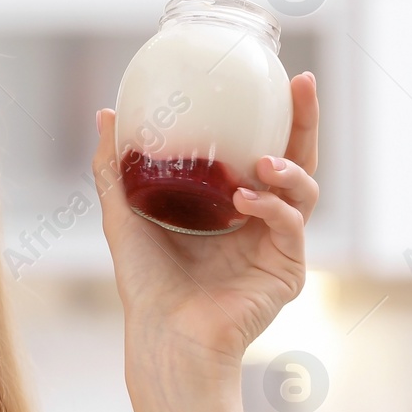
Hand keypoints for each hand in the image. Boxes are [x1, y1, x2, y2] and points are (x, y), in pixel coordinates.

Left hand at [91, 72, 319, 378]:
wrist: (161, 335)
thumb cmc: (146, 283)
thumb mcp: (124, 212)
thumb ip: (114, 167)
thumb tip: (106, 114)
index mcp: (233, 207)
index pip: (265, 150)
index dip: (278, 116)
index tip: (283, 76)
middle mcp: (262, 223)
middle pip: (298, 163)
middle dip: (305, 123)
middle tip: (301, 88)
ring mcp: (279, 248)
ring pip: (305, 194)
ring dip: (288, 170)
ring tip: (262, 162)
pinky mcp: (287, 273)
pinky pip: (290, 228)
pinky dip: (272, 208)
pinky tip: (247, 199)